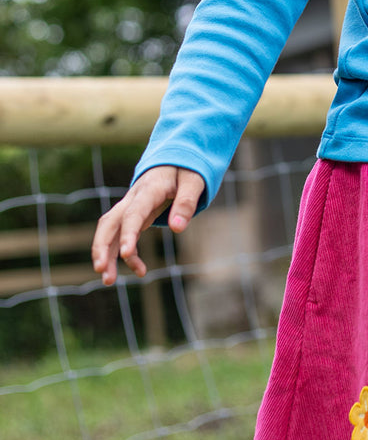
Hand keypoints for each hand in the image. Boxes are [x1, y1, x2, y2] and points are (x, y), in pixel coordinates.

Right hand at [91, 165, 204, 285]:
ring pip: (110, 231)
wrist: (174, 158)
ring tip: (108, 281)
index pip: (134, 213)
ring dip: (106, 255)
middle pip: (109, 222)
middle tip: (101, 270)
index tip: (127, 254)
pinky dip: (127, 254)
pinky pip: (122, 235)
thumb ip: (186, 202)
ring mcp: (130, 207)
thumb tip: (177, 229)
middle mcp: (133, 199)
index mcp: (149, 189)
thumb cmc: (185, 169)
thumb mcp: (194, 181)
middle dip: (102, 246)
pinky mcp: (133, 215)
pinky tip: (140, 270)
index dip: (128, 233)